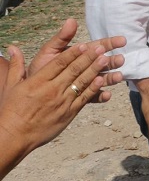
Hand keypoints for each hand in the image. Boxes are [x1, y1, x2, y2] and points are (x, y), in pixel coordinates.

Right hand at [0, 35, 125, 156]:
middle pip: (73, 70)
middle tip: (102, 47)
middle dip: (88, 58)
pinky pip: (83, 99)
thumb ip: (15, 65)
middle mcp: (51, 90)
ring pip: (81, 83)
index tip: (84, 45)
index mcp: (38, 81)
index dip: (72, 54)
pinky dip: (93, 90)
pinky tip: (102, 81)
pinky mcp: (68, 113)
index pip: (58, 64)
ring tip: (106, 60)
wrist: (14, 135)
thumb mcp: (10, 86)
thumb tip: (12, 47)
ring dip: (95, 70)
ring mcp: (61, 102)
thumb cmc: (10, 110)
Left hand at [26, 19, 121, 101]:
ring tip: (118, 77)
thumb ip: (62, 38)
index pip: (98, 46)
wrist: (30, 91)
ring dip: (111, 77)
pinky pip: (93, 97)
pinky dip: (101, 96)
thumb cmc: (40, 68)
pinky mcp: (82, 96)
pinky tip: (107, 95)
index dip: (110, 43)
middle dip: (113, 61)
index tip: (122, 41)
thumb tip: (71, 20)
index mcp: (80, 54)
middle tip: (121, 60)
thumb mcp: (49, 51)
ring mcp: (86, 82)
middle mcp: (86, 67)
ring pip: (102, 79)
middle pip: (103, 63)